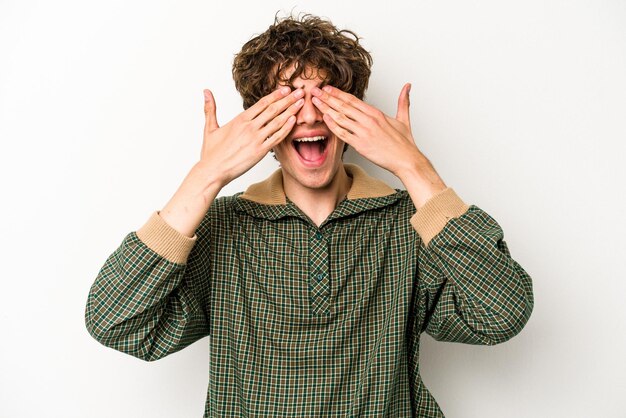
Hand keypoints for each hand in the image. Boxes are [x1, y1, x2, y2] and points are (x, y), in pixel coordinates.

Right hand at [200, 86, 303, 185]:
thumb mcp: (210, 128)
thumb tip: (206, 91)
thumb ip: (210, 108)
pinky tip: (294, 120)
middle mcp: (249, 127)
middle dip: (288, 99)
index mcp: (239, 119)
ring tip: (301, 103)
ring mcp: (256, 139)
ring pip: (277, 121)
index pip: (262, 103)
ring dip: (290, 111)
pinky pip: (277, 138)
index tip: (286, 89)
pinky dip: (286, 128)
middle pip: (273, 109)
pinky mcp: (260, 151)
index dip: (276, 95)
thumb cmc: (211, 152)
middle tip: (300, 91)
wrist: (213, 170)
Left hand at [311, 83, 446, 206]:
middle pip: (343, 105)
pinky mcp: (361, 144)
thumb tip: (408, 86)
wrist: (406, 160)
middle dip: (327, 97)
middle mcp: (368, 120)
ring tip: (314, 102)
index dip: (338, 93)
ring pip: (341, 117)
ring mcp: (364, 132)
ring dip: (326, 108)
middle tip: (314, 91)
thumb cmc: (404, 143)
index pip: (353, 99)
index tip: (327, 88)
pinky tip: (325, 119)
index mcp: (376, 113)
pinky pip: (343, 133)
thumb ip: (403, 101)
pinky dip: (333, 125)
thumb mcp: (404, 119)